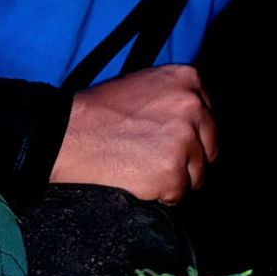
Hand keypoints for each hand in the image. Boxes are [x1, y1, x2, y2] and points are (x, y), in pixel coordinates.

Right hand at [50, 66, 216, 204]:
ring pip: (197, 173)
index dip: (192, 135)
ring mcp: (184, 139)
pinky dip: (162, 196)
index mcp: (188, 80)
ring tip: (145, 172)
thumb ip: (174, 98)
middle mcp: (193, 107)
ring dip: (176, 179)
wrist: (68, 133)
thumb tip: (193, 121)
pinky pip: (179, 194)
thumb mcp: (145, 85)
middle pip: (208, 146)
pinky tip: (140, 183)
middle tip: (160, 164)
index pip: (208, 117)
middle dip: (189, 159)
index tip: (175, 144)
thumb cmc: (100, 111)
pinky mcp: (172, 171)